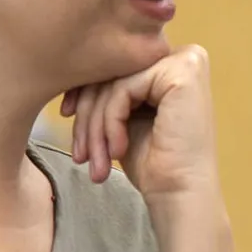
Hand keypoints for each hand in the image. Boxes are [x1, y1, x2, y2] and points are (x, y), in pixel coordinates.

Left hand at [62, 44, 219, 202]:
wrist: (181, 196)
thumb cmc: (155, 166)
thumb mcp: (125, 118)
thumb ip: (109, 90)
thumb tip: (70, 74)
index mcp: (174, 64)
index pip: (117, 67)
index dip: (85, 92)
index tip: (66, 118)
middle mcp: (185, 56)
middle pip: (114, 72)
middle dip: (88, 114)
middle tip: (81, 154)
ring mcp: (185, 61)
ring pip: (114, 82)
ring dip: (95, 125)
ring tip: (94, 160)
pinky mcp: (181, 73)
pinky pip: (123, 89)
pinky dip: (110, 123)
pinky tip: (117, 151)